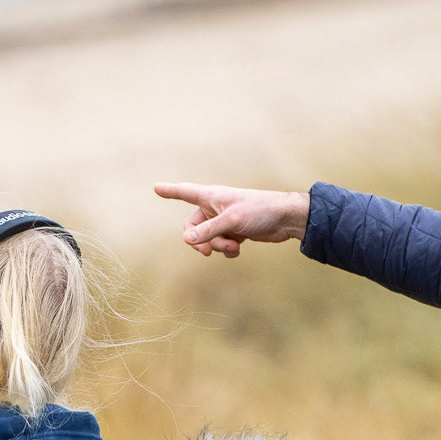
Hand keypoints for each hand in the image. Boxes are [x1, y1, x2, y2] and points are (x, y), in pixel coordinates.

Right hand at [153, 182, 308, 257]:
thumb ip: (208, 231)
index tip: (156, 187)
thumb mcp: (231, 220)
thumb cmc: (259, 210)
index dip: (170, 191)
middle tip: (207, 252)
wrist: (285, 219)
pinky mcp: (234, 232)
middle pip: (192, 227)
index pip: (185, 192)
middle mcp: (215, 208)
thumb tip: (186, 241)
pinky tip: (239, 248)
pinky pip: (220, 245)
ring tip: (233, 246)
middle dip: (200, 241)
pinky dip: (227, 250)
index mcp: (211, 197)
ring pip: (207, 239)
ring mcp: (224, 221)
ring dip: (217, 246)